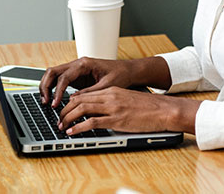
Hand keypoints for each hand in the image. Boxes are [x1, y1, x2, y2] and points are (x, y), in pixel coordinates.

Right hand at [39, 57, 133, 107]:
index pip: (64, 77)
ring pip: (54, 74)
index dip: (57, 91)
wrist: (127, 70)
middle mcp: (78, 64)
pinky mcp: (76, 76)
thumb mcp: (107, 86)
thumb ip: (90, 93)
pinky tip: (54, 100)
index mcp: (85, 64)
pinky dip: (54, 88)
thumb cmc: (120, 75)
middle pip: (53, 71)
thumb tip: (73, 101)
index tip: (55, 103)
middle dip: (46, 86)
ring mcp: (76, 69)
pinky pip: (60, 80)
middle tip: (45, 102)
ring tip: (46, 102)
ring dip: (47, 86)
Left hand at [57, 87, 200, 134]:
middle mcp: (110, 96)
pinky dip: (78, 127)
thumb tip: (102, 110)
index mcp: (113, 91)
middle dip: (65, 110)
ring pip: (82, 109)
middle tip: (59, 120)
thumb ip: (114, 102)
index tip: (65, 110)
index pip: (85, 94)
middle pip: (80, 100)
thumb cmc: (149, 107)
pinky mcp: (116, 119)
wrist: (164, 110)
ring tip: (62, 126)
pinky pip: (92, 122)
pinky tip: (72, 132)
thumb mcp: (128, 99)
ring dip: (68, 118)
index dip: (71, 102)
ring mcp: (113, 107)